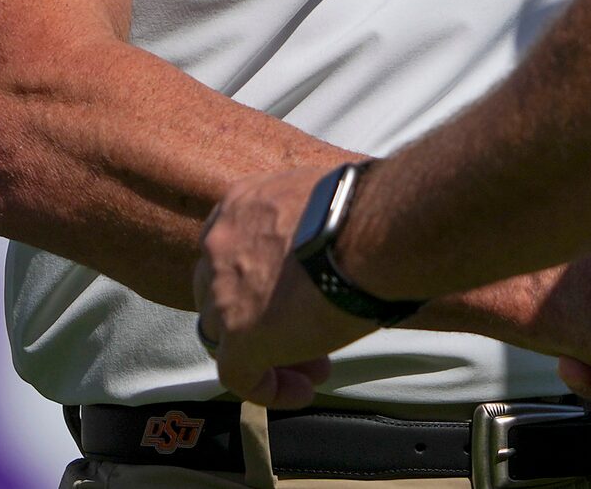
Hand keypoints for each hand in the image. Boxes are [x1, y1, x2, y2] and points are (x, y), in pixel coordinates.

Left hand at [191, 166, 365, 406]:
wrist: (371, 231)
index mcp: (240, 204)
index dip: (264, 280)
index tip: (300, 296)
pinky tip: (301, 391)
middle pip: (225, 294)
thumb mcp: (321, 200)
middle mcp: (219, 245)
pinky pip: (239, 375)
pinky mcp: (239, 336)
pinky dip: (267, 388)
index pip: (236, 251)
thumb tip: (333, 244)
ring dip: (267, 353)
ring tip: (313, 370)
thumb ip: (308, 223)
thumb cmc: (367, 209)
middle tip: (307, 333)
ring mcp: (223, 293)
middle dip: (262, 317)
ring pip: (228, 335)